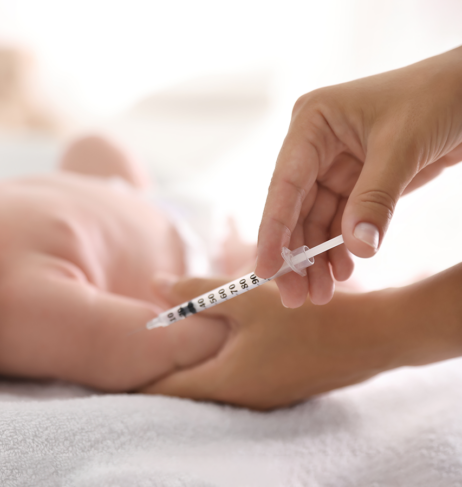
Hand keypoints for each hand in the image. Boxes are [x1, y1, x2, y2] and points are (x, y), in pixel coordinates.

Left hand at [141, 276, 403, 409]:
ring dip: (189, 365)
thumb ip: (195, 293)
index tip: (118, 357)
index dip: (138, 374)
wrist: (372, 336)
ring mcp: (260, 399)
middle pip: (183, 391)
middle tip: (139, 343)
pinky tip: (213, 340)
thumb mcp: (245, 297)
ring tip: (168, 339)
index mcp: (225, 384)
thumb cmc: (305, 315)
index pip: (163, 390)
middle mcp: (239, 401)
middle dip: (160, 369)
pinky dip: (215, 363)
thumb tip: (153, 284)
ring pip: (208, 386)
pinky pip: (232, 381)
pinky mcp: (275, 389)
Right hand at [256, 46, 461, 306]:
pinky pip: (342, 221)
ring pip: (316, 221)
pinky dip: (342, 247)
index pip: (285, 185)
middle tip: (296, 296)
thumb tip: (356, 249)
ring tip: (322, 294)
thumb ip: (375, 199)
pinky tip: (344, 270)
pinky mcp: (356, 182)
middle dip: (296, 254)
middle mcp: (315, 146)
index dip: (273, 231)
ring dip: (318, 257)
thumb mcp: (403, 147)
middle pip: (295, 209)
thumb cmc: (437, 97)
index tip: (266, 270)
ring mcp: (334, 166)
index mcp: (312, 123)